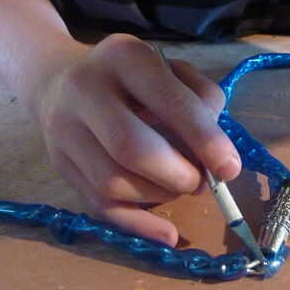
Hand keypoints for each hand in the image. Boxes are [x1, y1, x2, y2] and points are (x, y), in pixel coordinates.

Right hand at [29, 34, 240, 245]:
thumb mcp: (172, 70)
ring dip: (159, 196)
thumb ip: (202, 101)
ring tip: (178, 186)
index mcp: (124, 56)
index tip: (230, 168)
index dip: (204, 139)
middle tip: (201, 182)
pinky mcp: (59, 164)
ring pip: (113, 183)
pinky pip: (97, 206)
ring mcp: (63, 130)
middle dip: (178, 175)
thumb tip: (218, 157)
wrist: (60, 81)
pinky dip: (138, 226)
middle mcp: (85, 89)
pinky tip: (167, 234)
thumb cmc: (132, 78)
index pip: (169, 102)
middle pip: (132, 148)